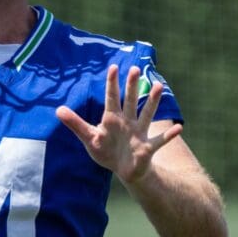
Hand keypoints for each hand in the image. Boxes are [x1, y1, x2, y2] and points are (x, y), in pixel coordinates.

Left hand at [56, 65, 182, 184]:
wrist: (123, 169)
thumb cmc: (106, 150)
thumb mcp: (89, 138)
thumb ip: (75, 124)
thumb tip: (58, 110)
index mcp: (112, 119)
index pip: (111, 98)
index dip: (112, 84)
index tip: (113, 67)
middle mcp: (128, 122)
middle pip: (130, 101)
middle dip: (132, 86)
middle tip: (134, 68)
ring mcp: (139, 133)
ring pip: (147, 114)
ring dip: (153, 102)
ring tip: (159, 86)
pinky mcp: (147, 148)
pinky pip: (160, 141)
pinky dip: (169, 136)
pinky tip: (179, 128)